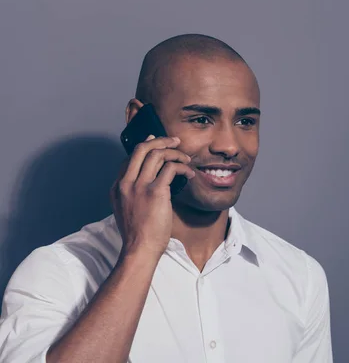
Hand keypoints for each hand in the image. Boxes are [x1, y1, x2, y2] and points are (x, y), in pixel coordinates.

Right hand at [110, 135, 195, 259]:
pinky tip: (190, 174)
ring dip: (175, 153)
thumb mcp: (128, 210)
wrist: (139, 249)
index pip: (130, 158)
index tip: (157, 142)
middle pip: (141, 149)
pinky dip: (183, 167)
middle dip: (160, 140)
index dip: (145, 147)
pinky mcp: (155, 192)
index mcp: (117, 187)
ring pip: (157, 155)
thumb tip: (151, 180)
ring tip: (186, 158)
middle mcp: (125, 183)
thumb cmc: (139, 234)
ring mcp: (139, 186)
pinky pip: (171, 168)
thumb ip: (134, 194)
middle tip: (175, 141)